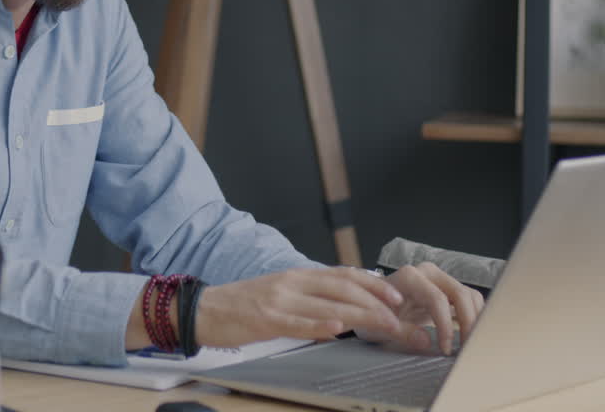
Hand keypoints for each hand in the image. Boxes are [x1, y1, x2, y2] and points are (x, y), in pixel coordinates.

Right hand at [193, 267, 405, 349]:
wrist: (205, 309)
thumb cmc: (244, 305)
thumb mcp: (281, 294)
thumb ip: (310, 299)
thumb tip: (341, 311)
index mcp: (298, 276)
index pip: (343, 275)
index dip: (372, 284)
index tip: (396, 297)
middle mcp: (293, 283)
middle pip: (343, 288)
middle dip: (377, 303)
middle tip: (400, 319)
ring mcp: (280, 300)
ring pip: (328, 305)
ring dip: (361, 317)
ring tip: (385, 327)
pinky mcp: (266, 319)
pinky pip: (298, 322)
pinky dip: (320, 325)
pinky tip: (337, 329)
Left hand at [353, 262, 485, 355]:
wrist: (373, 306)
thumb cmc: (375, 314)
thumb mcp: (381, 326)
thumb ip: (402, 332)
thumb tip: (428, 342)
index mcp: (409, 277)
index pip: (437, 299)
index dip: (445, 326)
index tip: (446, 348)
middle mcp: (427, 273)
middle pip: (460, 294)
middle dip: (468, 323)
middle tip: (467, 348)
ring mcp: (440, 279)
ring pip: (469, 295)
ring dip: (475, 320)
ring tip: (470, 344)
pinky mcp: (448, 289)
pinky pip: (470, 299)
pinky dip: (475, 316)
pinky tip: (471, 334)